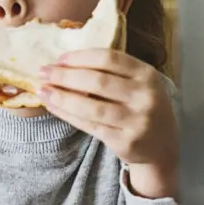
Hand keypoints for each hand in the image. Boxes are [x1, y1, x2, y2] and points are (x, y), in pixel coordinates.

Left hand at [37, 48, 178, 197]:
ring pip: (90, 106)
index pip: (109, 58)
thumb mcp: (137, 84)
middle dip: (65, 75)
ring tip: (42, 90)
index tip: (59, 58)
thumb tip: (63, 62)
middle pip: (97, 81)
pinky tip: (53, 107)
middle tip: (43, 72)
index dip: (80, 57)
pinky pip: (89, 125)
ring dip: (61, 97)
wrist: (161, 147)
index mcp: (147, 74)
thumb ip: (111, 71)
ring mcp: (137, 121)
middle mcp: (145, 96)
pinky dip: (67, 114)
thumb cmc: (140, 106)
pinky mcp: (125, 141)